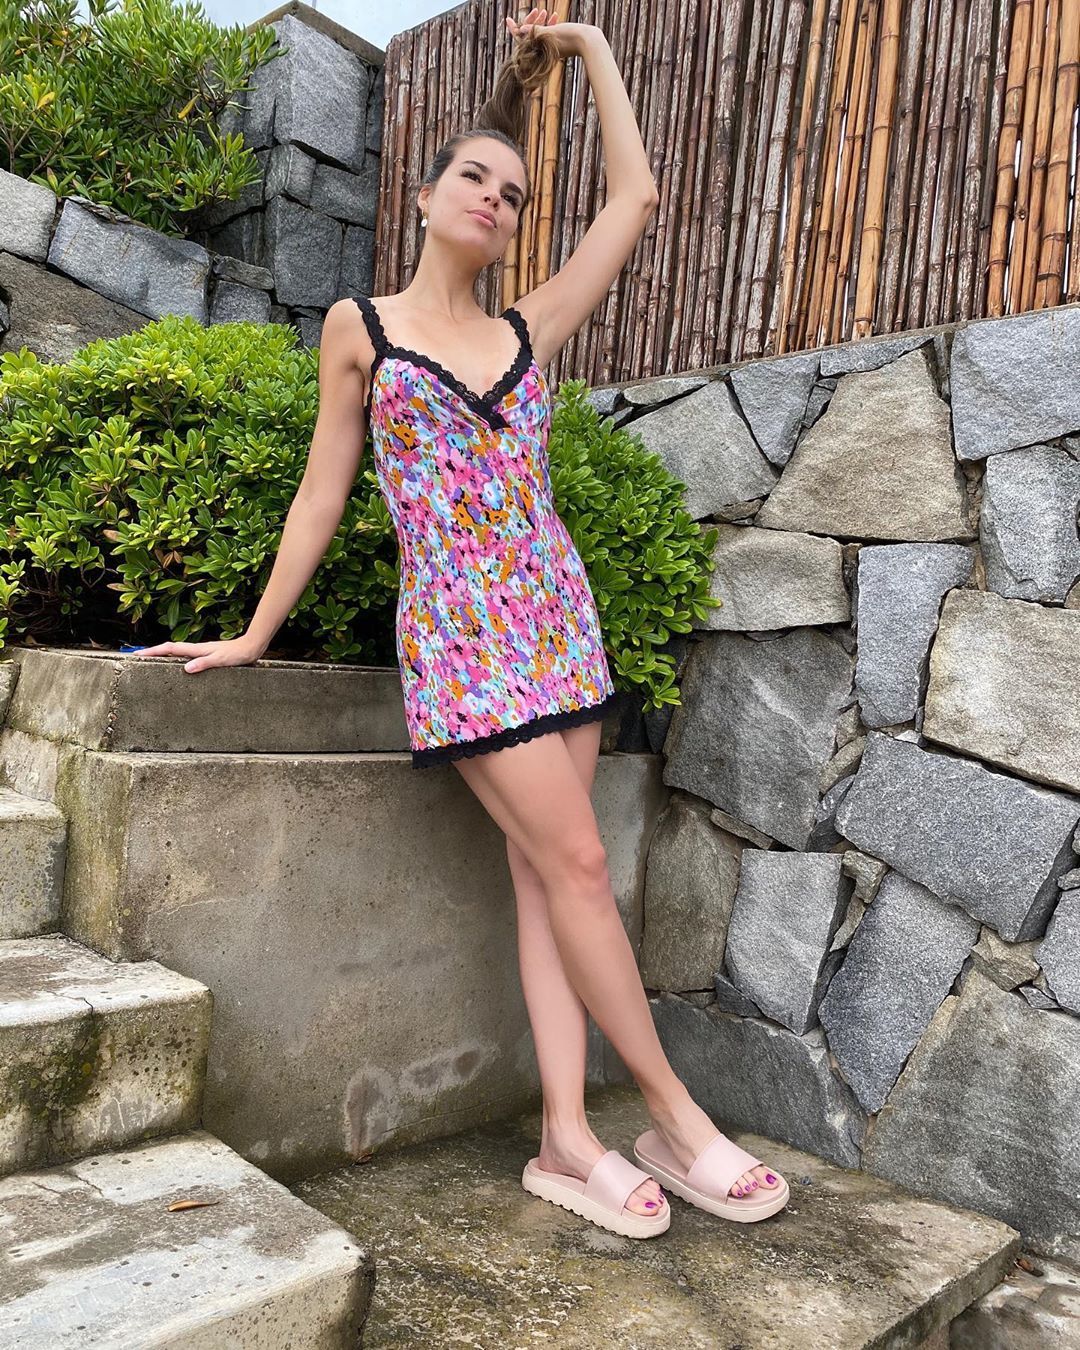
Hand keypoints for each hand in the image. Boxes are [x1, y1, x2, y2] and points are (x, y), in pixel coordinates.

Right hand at [131, 635, 264, 673]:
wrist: (251, 648)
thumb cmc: (237, 654)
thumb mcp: (221, 660)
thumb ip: (204, 663)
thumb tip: (186, 668)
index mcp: (197, 649)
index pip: (170, 649)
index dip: (153, 651)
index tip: (138, 654)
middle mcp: (196, 649)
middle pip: (169, 649)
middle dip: (152, 651)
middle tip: (137, 656)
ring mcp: (201, 652)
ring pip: (177, 652)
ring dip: (162, 654)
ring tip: (150, 659)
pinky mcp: (206, 655)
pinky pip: (186, 656)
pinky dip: (175, 658)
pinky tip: (176, 664)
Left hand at [504, 8, 595, 57]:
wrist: (588, 42)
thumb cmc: (569, 37)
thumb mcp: (550, 32)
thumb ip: (535, 31)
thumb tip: (519, 31)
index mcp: (539, 52)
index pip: (522, 40)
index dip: (514, 29)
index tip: (508, 19)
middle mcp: (543, 52)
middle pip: (529, 37)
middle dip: (530, 22)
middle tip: (533, 11)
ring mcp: (550, 49)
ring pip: (540, 33)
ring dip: (541, 21)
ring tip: (544, 11)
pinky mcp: (557, 45)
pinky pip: (549, 34)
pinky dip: (549, 25)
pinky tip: (553, 15)